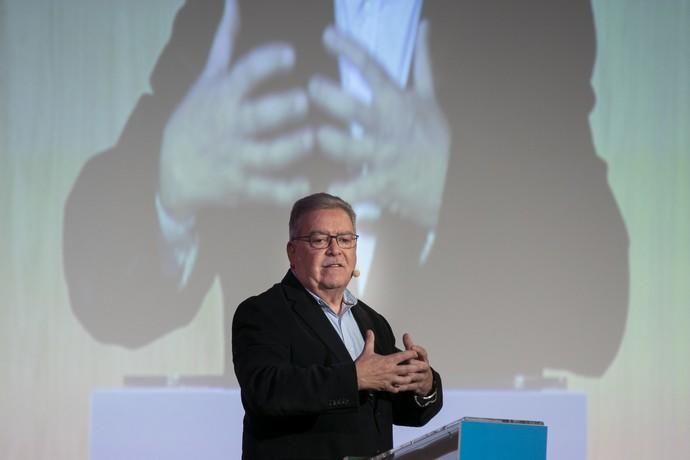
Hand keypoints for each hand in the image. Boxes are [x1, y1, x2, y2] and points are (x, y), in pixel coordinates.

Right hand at [159, 0, 312, 219]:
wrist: (174, 173)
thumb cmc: (197, 119)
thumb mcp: (207, 80)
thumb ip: (225, 44)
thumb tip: (233, 3)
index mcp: (223, 96)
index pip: (244, 75)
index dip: (266, 63)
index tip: (290, 54)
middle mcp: (229, 127)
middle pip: (256, 117)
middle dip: (281, 109)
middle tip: (305, 101)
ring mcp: (236, 159)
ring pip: (266, 155)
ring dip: (291, 148)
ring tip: (312, 138)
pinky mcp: (243, 187)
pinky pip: (267, 190)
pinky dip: (287, 190)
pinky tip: (309, 183)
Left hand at [308, 21, 449, 227]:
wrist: (450, 180)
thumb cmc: (432, 138)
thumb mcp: (429, 99)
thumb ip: (422, 64)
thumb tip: (424, 27)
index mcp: (395, 102)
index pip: (372, 69)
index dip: (350, 49)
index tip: (328, 36)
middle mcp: (387, 126)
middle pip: (355, 108)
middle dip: (332, 97)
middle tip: (313, 87)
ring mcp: (384, 155)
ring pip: (353, 148)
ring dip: (335, 142)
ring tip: (319, 137)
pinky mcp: (382, 183)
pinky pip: (359, 188)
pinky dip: (343, 190)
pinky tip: (326, 191)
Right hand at [355, 330, 419, 392]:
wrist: (356, 378)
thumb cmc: (361, 365)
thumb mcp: (367, 351)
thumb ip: (370, 340)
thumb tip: (369, 331)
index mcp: (388, 360)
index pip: (403, 356)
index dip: (411, 353)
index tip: (416, 352)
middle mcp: (391, 370)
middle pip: (408, 369)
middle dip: (417, 367)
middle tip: (424, 366)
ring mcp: (389, 379)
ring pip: (404, 380)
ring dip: (410, 379)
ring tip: (414, 377)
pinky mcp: (386, 387)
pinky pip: (396, 389)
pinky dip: (399, 388)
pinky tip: (401, 387)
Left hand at [401, 333, 433, 395]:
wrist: (426, 382)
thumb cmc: (417, 365)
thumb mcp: (415, 356)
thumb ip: (410, 346)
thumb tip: (406, 334)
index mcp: (423, 359)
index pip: (423, 353)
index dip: (418, 350)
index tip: (412, 346)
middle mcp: (424, 368)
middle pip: (419, 365)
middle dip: (412, 363)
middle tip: (404, 361)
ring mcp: (422, 378)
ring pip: (414, 376)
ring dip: (406, 375)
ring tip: (397, 374)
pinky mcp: (418, 386)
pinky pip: (410, 386)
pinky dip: (403, 386)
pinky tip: (395, 385)